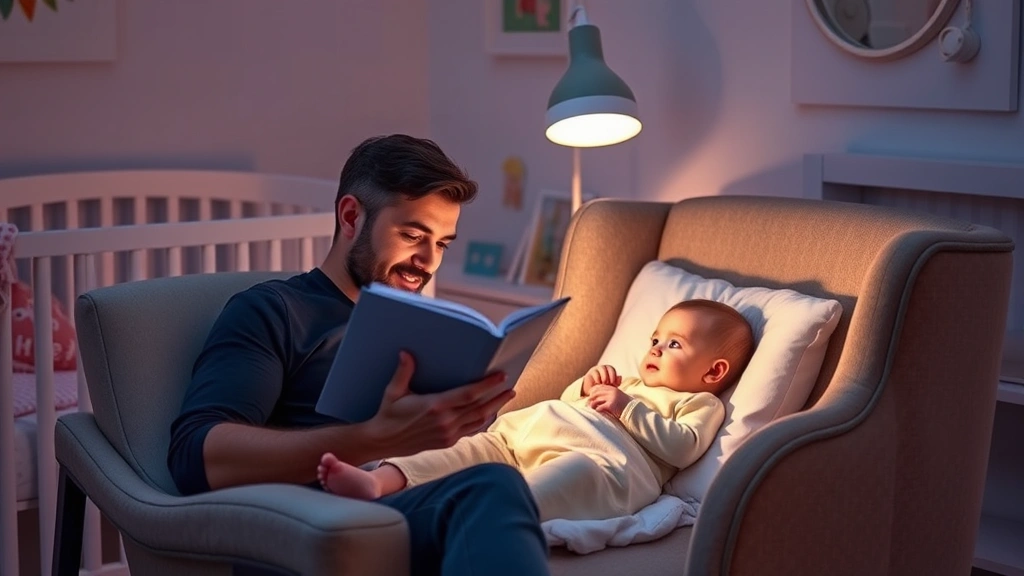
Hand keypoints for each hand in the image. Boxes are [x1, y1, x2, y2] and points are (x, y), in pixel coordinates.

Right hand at [363, 351, 513, 457]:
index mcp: (435, 406)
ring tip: (507, 396)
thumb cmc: (388, 414)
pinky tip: (490, 413)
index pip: (468, 395)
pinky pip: (471, 430)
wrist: (383, 441)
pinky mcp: (447, 442)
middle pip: (479, 407)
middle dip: (497, 396)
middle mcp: (445, 421)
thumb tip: (406, 352)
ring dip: (495, 407)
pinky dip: (483, 421)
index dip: (487, 385)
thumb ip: (403, 371)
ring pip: (478, 420)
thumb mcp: (393, 391)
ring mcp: (448, 433)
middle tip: (511, 386)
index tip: (501, 376)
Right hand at [582, 364, 620, 394]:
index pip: (612, 369)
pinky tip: (598, 384)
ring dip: (604, 376)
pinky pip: (595, 373)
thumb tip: (620, 377)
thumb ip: (616, 382)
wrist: (591, 391)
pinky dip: (598, 379)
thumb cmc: (602, 388)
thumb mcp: (610, 387)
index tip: (614, 383)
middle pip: (608, 367)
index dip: (614, 376)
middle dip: (610, 375)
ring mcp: (595, 370)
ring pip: (602, 368)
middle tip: (609, 383)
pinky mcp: (590, 373)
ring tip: (604, 383)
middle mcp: (602, 368)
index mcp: (608, 370)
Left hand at [586, 384, 631, 418]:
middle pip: (596, 393)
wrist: (633, 410)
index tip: (590, 396)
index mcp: (612, 388)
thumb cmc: (623, 404)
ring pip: (596, 400)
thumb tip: (597, 395)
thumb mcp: (617, 396)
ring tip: (591, 407)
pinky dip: (597, 409)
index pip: (599, 387)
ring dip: (592, 404)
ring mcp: (612, 398)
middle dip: (591, 398)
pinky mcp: (611, 405)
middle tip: (587, 403)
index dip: (593, 391)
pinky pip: (600, 407)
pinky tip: (597, 411)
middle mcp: (612, 391)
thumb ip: (609, 393)